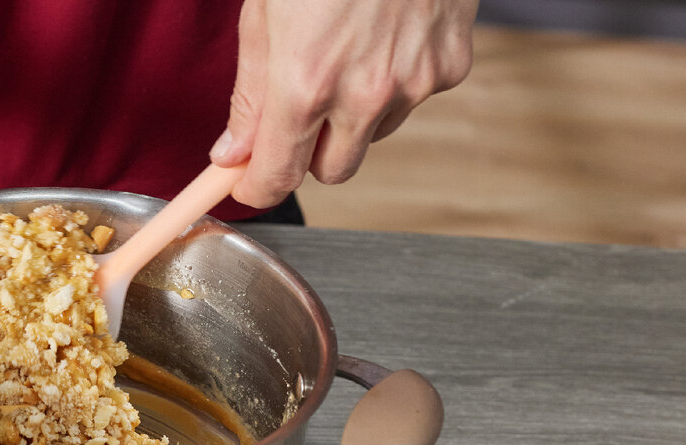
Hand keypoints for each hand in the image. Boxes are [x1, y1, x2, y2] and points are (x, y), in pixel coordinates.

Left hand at [211, 0, 476, 207]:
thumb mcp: (264, 11)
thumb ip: (250, 92)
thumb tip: (234, 151)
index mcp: (306, 81)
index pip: (276, 177)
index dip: (254, 186)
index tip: (244, 182)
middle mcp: (365, 94)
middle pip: (330, 171)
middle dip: (307, 151)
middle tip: (295, 109)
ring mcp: (415, 82)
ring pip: (372, 134)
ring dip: (353, 113)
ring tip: (346, 48)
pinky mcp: (451, 66)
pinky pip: (413, 98)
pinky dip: (395, 80)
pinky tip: (386, 33)